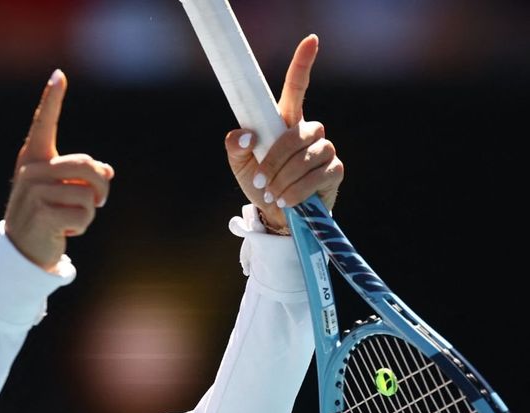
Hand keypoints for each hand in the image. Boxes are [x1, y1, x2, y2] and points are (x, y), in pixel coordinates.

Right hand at [3, 69, 113, 269]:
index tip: (59, 75)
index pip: (43, 125)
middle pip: (87, 165)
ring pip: (88, 195)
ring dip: (89, 212)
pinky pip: (83, 214)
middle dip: (101, 186)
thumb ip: (83, 178)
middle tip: (101, 201)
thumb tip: (107, 172)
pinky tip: (64, 232)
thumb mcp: (63, 193)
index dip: (52, 100)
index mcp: (34, 160)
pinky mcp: (43, 214)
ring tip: (71, 220)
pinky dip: (82, 226)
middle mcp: (32, 171)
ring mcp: (35, 192)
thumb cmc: (46, 218)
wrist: (22, 253)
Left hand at [225, 34, 343, 231]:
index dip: (303, 64)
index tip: (311, 40)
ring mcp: (325, 149)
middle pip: (297, 134)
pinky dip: (297, 190)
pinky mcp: (335, 170)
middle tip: (260, 181)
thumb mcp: (240, 164)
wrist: (275, 215)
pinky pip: (318, 175)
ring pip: (307, 156)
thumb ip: (235, 146)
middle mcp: (308, 131)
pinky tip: (287, 200)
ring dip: (284, 178)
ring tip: (272, 193)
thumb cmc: (259, 183)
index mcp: (285, 121)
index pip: (297, 88)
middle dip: (275, 160)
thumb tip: (247, 134)